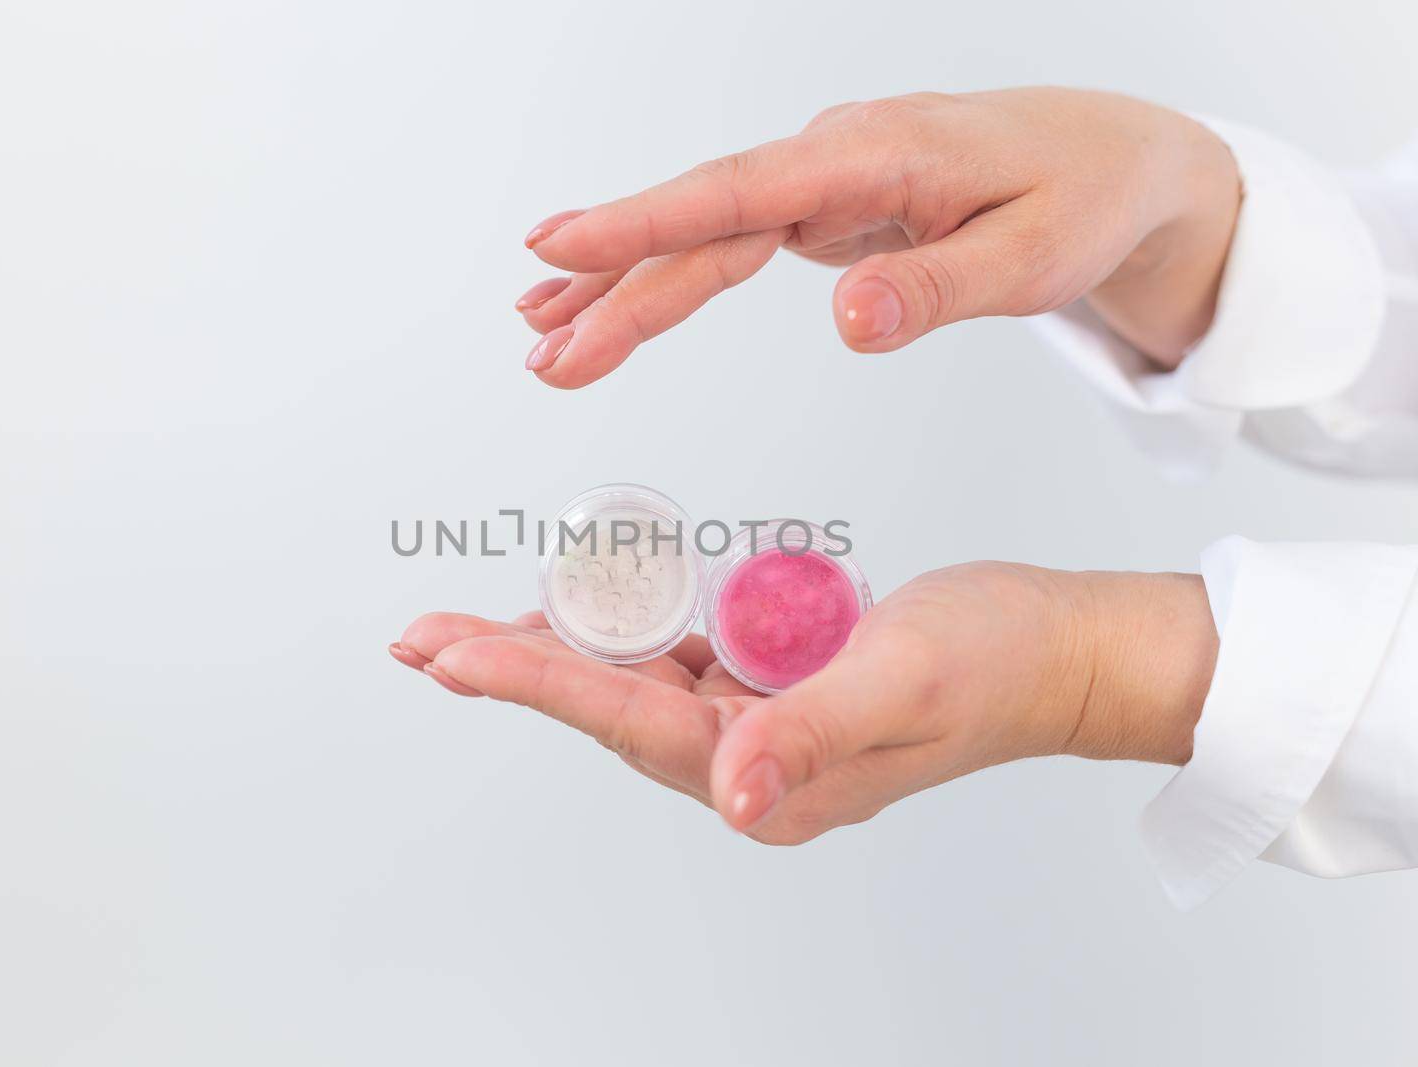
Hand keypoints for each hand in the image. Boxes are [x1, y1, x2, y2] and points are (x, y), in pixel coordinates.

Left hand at [391, 563, 1217, 842]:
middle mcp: (750, 763)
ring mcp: (758, 725)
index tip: (453, 654)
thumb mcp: (902, 683)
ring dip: (553, 649)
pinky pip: (678, 657)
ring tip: (467, 627)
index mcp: (769, 781)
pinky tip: (581, 606)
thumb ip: (811, 735)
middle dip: (512, 668)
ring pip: (630, 682)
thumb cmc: (996, 664)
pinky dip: (623, 628)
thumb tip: (730, 790)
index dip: (536, 683)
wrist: (1057, 649)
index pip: (628, 724)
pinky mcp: (770, 687)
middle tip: (422, 639)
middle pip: (606, 708)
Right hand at [516, 87, 1239, 386]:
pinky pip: (726, 246)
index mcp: (878, 154)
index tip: (562, 244)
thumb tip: (846, 325)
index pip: (741, 192)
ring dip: (622, 287)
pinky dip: (666, 277)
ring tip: (543, 339)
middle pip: (702, 225)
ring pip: (702, 236)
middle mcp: (833, 158)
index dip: (646, 222)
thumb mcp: (1035, 257)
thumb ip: (937, 286)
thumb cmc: (1084, 199)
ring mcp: (822, 183)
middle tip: (543, 352)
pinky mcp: (824, 211)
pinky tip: (612, 301)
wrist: (1119, 164)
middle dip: (615, 286)